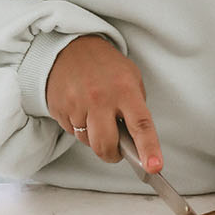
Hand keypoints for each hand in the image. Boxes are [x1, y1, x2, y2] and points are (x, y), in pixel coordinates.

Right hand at [45, 34, 162, 172]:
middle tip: (116, 147)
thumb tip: (136, 140)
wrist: (68, 47)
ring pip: (88, 142)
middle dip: (112, 154)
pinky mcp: (60, 109)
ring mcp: (77, 104)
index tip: (154, 167)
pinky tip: (81, 108)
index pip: (141, 125)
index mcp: (124, 90)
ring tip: (95, 113)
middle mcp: (100, 98)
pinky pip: (72, 132)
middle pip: (106, 145)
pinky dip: (79, 127)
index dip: (148, 149)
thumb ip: (135, 107)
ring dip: (94, 137)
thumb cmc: (104, 65)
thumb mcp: (130, 77)